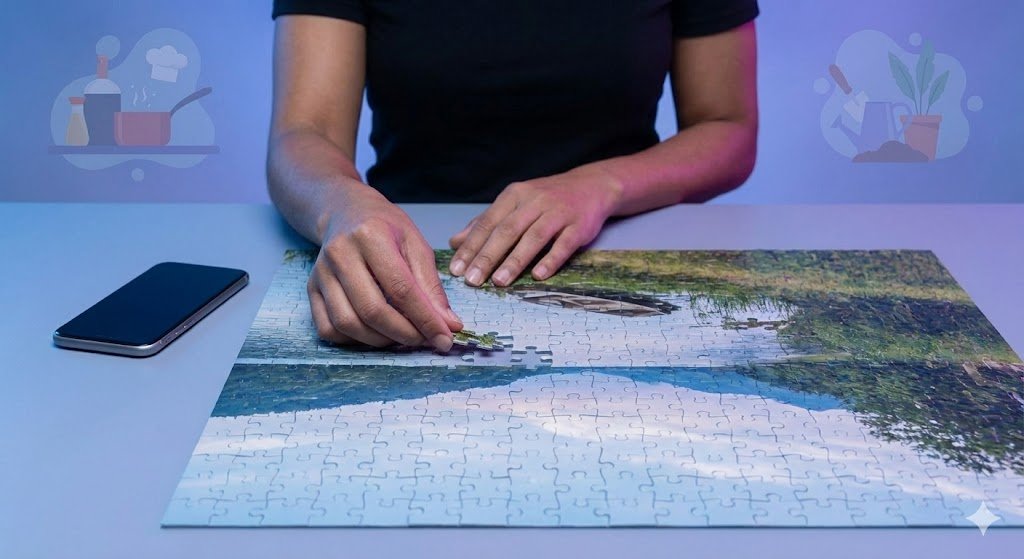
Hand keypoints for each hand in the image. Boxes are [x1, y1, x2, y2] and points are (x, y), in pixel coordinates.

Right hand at [308, 188, 462, 350]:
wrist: (347, 212)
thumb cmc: (385, 227)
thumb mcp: (416, 244)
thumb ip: (431, 286)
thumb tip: (448, 325)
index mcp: (370, 236)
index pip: (401, 289)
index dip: (425, 319)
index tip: (444, 337)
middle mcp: (340, 254)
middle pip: (372, 310)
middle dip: (404, 334)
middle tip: (425, 340)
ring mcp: (321, 273)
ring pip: (348, 324)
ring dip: (380, 341)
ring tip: (402, 335)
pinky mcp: (311, 289)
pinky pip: (328, 328)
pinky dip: (353, 340)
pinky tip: (374, 332)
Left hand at [448, 167, 620, 285]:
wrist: (592, 185)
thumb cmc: (547, 198)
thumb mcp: (514, 203)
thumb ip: (486, 222)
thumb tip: (455, 242)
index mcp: (514, 196)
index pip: (488, 223)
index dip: (471, 246)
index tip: (456, 269)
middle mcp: (534, 202)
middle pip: (507, 231)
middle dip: (487, 257)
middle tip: (472, 280)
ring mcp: (558, 213)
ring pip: (533, 238)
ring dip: (515, 261)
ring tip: (499, 282)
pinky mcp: (579, 226)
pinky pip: (563, 245)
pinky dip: (550, 260)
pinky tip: (538, 275)